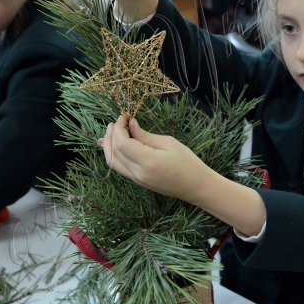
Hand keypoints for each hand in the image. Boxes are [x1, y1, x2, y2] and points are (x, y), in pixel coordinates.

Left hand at [99, 117, 267, 236]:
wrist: (195, 186)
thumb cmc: (188, 162)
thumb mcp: (168, 143)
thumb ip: (145, 136)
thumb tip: (130, 125)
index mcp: (148, 162)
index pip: (122, 144)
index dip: (118, 129)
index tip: (123, 117)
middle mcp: (138, 173)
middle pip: (114, 152)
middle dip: (111, 135)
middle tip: (116, 122)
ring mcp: (136, 179)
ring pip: (112, 162)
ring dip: (108, 145)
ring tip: (110, 131)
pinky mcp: (137, 181)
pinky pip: (118, 167)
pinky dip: (113, 154)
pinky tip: (112, 144)